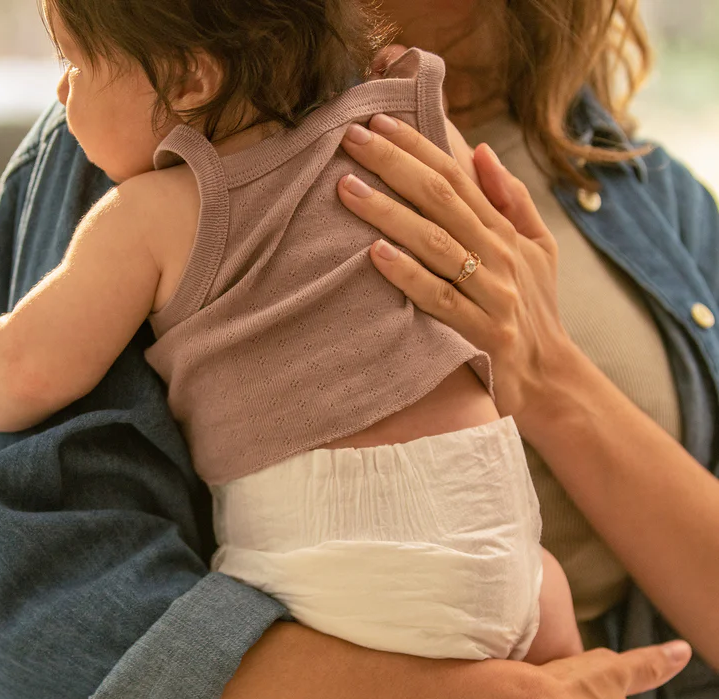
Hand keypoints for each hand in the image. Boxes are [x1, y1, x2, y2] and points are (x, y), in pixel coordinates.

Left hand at [336, 115, 576, 429]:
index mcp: (505, 231)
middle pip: (441, 198)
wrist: (551, 376)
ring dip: (388, 212)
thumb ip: (511, 199)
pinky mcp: (484, 331)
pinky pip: (439, 298)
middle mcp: (500, 254)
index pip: (456, 177)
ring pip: (435, 243)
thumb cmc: (536, 309)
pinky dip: (407, 274)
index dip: (417, 147)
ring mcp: (493, 292)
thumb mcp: (538, 248)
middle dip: (393, 164)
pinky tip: (374, 253)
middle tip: (350, 139)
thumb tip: (479, 150)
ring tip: (347, 188)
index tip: (377, 122)